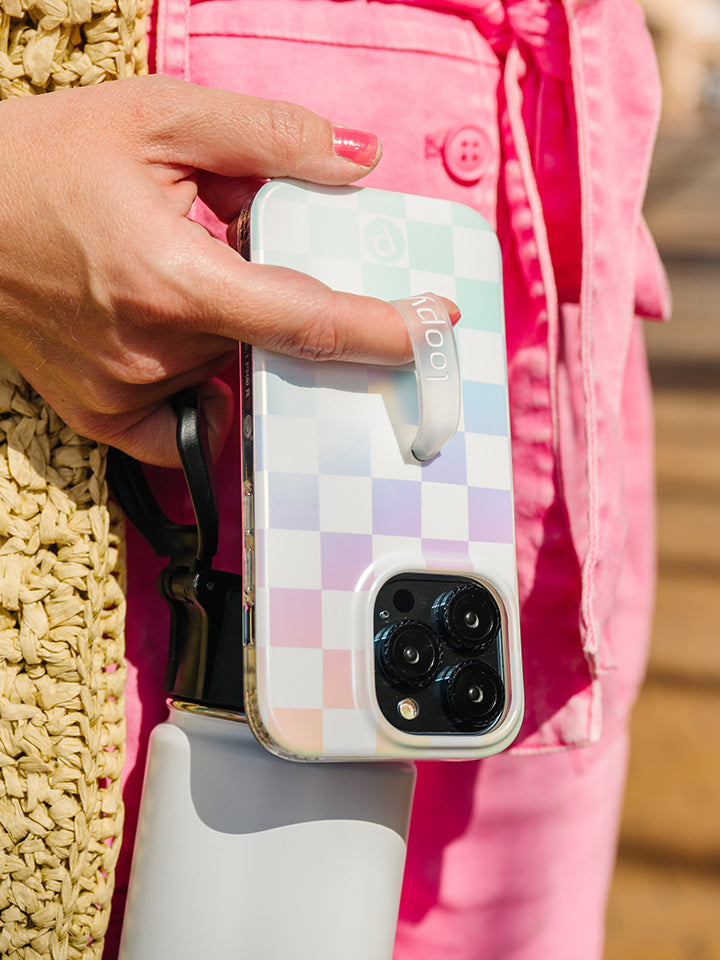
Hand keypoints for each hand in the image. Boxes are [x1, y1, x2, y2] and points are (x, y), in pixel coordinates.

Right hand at [0, 75, 457, 464]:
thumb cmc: (42, 160)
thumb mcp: (158, 116)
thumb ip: (270, 136)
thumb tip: (359, 161)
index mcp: (175, 281)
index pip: (310, 322)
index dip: (385, 330)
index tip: (435, 328)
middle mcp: (153, 352)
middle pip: (274, 348)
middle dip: (286, 306)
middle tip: (237, 252)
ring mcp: (125, 394)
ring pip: (232, 377)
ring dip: (236, 334)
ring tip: (177, 276)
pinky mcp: (101, 416)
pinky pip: (184, 429)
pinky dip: (204, 396)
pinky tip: (182, 351)